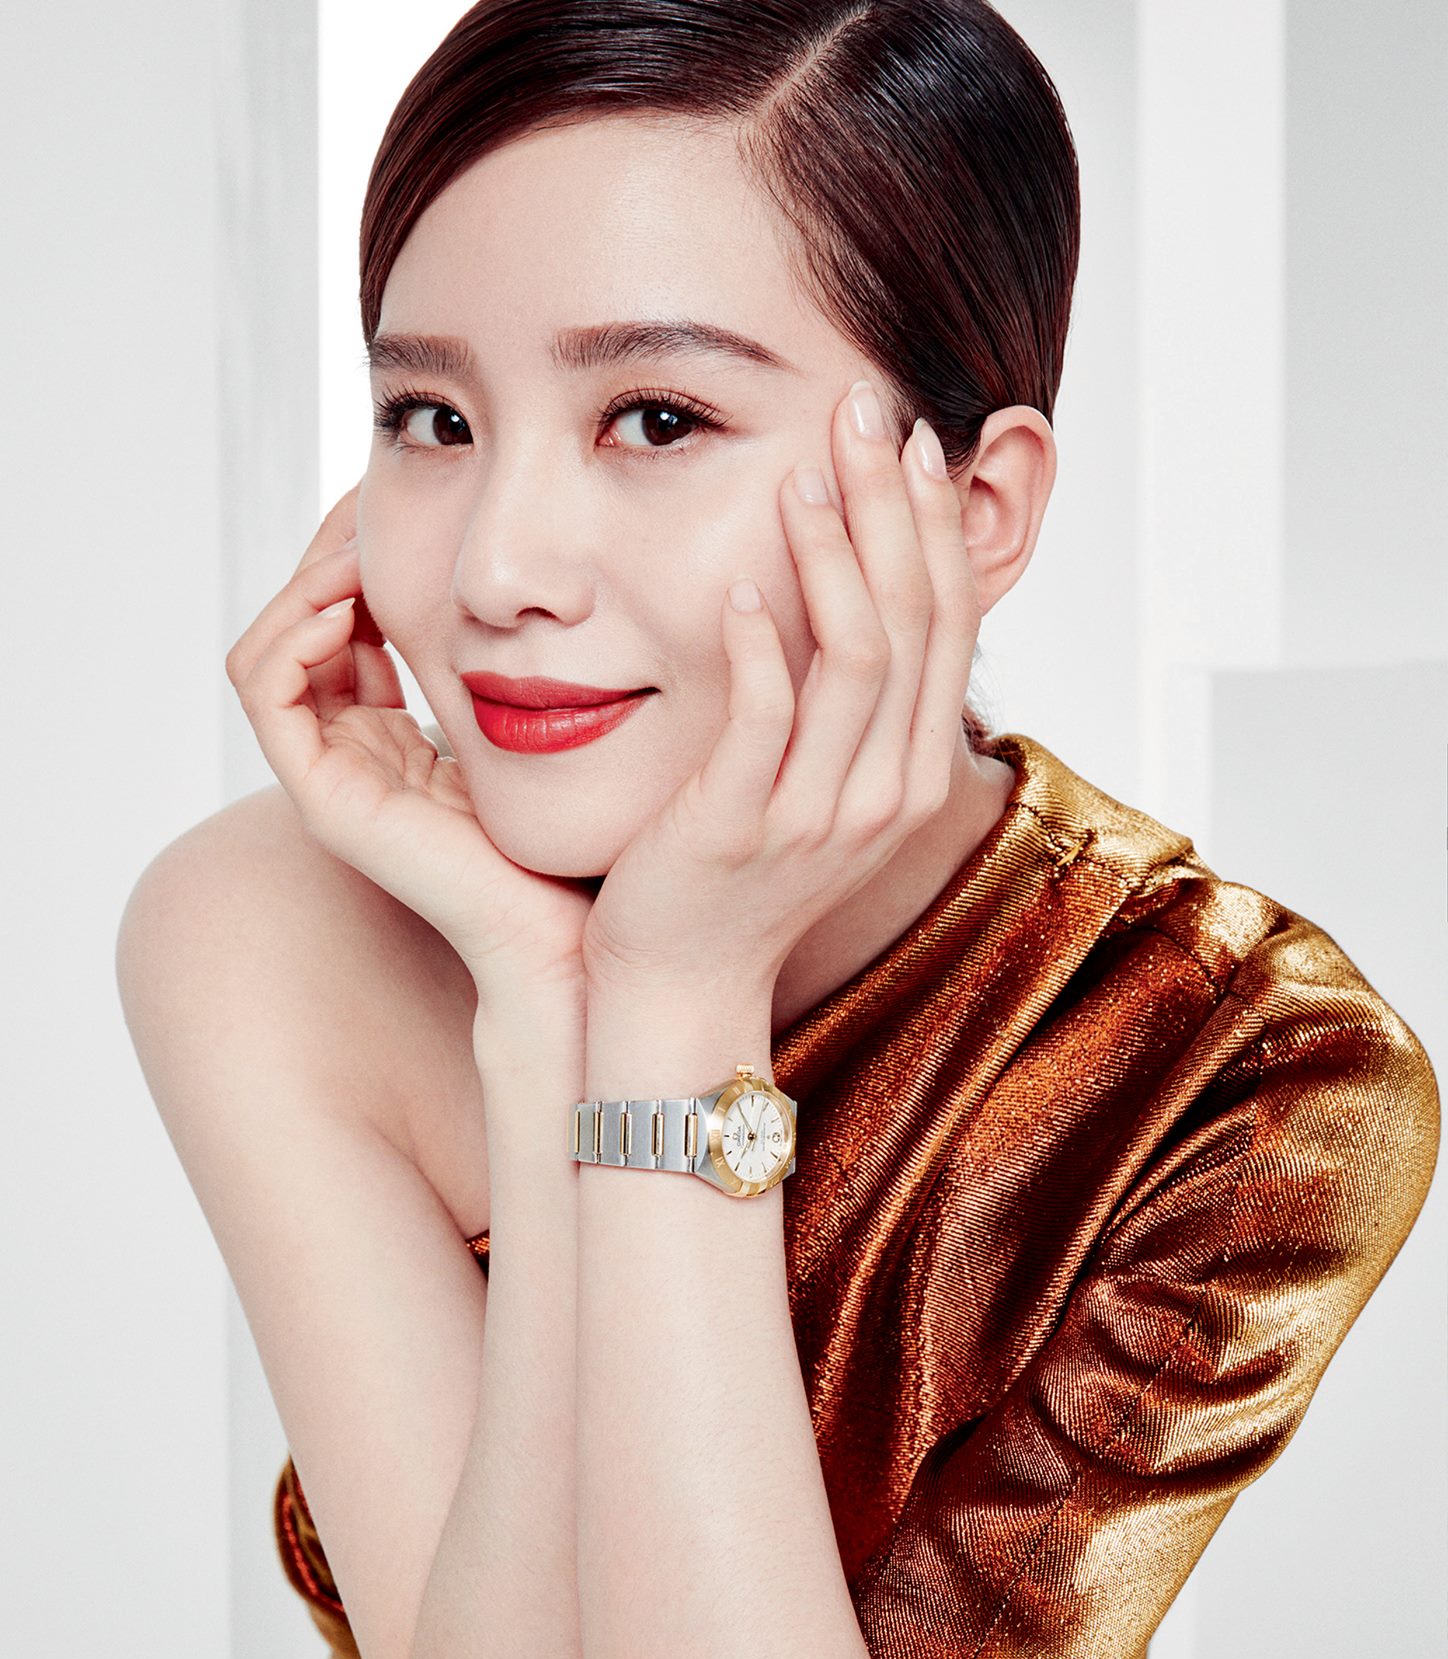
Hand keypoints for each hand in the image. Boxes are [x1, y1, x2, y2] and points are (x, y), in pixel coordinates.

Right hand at [226, 481, 593, 1021]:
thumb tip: (541, 573)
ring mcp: (334, 776)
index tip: (402, 501)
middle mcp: (356, 752)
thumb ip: (521, 658)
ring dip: (303, 583)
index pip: (347, 620)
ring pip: (270, 648)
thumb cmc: (575, 837)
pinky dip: (290, 636)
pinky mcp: (325, 799)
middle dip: (329, 552)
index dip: (362, 552)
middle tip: (370, 500)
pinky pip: (266, 693)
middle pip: (303, 625)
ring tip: (358, 548)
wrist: (571, 930)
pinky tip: (346, 606)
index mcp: (396, 734)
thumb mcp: (549, 719)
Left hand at [580, 381, 980, 1001]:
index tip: (912, 442)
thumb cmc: (734, 879)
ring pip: (855, 663)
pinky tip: (734, 584)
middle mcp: (883, 793)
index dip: (936, 528)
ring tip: (801, 478)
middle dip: (893, 510)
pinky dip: (757, 648)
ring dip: (834, 559)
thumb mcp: (814, 788)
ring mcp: (817, 815)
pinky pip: (762, 724)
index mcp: (910, 774)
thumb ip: (839, 706)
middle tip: (863, 411)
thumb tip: (846, 597)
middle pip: (912, 624)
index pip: (946, 627)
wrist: (682, 989)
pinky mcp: (741, 829)